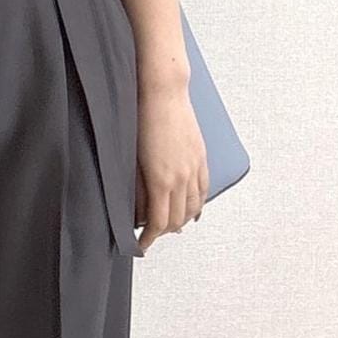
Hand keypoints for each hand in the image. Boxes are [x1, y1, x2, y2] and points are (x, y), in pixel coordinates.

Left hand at [133, 83, 207, 252]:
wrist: (163, 93)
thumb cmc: (141, 120)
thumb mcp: (133, 159)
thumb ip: (138, 188)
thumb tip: (139, 210)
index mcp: (161, 181)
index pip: (159, 223)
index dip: (149, 238)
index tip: (140, 244)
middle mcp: (182, 178)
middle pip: (177, 219)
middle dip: (163, 232)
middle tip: (150, 236)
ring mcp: (194, 167)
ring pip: (193, 207)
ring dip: (181, 221)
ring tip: (169, 226)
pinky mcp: (200, 157)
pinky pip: (203, 189)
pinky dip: (198, 205)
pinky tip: (193, 211)